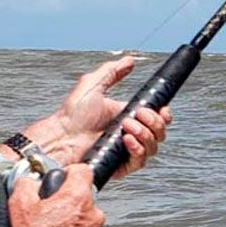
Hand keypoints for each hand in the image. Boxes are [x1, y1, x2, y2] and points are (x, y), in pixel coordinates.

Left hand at [0, 57, 173, 180]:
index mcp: (128, 116)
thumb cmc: (72, 115)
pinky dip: (137, 149)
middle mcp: (131, 134)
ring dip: (144, 134)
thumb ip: (112, 71)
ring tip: (125, 126)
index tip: (161, 109)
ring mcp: (126, 150)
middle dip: (154, 122)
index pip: (157, 118)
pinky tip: (126, 139)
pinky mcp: (121, 165)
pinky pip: (140, 161)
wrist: (62, 135)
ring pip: (153, 147)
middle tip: (137, 114)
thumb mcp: (93, 84)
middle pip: (159, 132)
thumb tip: (129, 60)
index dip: (163, 114)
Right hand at [8, 165, 104, 226]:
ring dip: (72, 223)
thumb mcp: (19, 205)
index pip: (83, 170)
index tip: (61, 179)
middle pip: (83, 198)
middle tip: (49, 212)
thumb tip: (30, 182)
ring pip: (86, 220)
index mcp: (78, 198)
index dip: (69, 173)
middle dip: (68, 202)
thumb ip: (27, 184)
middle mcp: (93, 215)